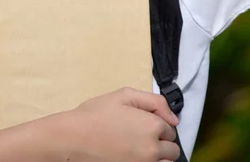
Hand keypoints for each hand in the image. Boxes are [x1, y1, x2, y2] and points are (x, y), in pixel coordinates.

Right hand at [55, 87, 179, 161]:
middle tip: (140, 137)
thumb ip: (154, 101)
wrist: (74, 138)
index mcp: (152, 125)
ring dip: (158, 156)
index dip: (157, 124)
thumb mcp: (124, 95)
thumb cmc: (96, 114)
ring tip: (138, 149)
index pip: (170, 128)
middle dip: (160, 142)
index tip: (141, 123)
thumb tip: (174, 119)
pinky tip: (136, 157)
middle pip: (172, 149)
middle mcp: (153, 149)